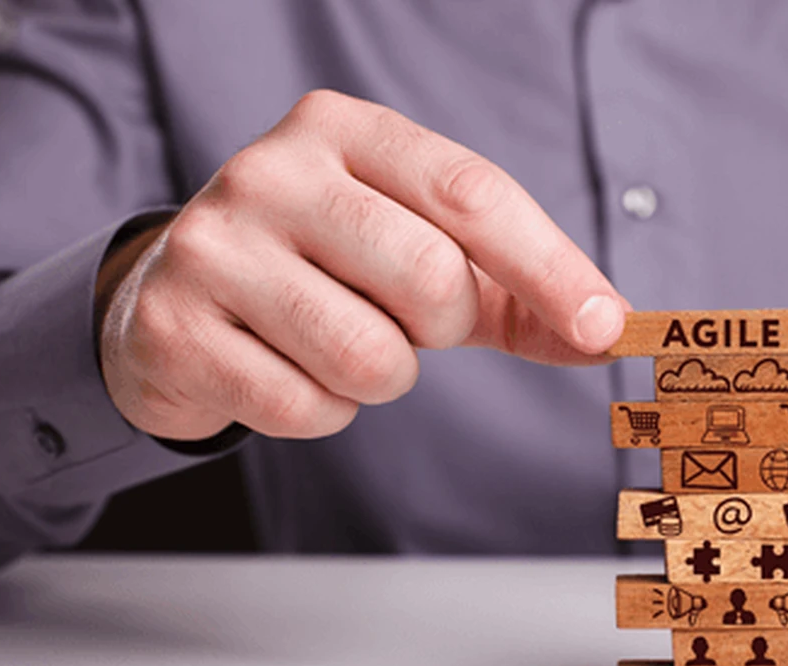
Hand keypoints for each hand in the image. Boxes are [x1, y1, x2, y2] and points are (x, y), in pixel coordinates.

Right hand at [97, 90, 626, 441]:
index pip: (471, 192)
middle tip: (401, 321)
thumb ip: (517, 289)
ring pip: (369, 356)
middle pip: (429, 276)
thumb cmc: (327, 273)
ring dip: (379, 378)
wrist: (177, 298)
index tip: (602, 327)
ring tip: (338, 344)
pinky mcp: (176, 326)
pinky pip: (304, 408)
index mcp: (343, 130)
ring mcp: (214, 246)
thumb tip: (610, 328)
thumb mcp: (422, 256)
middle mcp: (272, 171)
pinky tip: (285, 370)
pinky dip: (321, 412)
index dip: (549, 266)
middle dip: (439, 327)